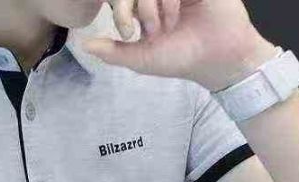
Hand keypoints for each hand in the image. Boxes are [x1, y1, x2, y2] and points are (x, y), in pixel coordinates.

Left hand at [81, 0, 278, 90]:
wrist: (214, 58)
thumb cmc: (180, 59)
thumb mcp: (141, 59)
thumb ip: (112, 52)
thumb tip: (83, 45)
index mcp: (146, 8)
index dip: (120, 11)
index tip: (128, 34)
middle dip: (139, 9)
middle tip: (151, 31)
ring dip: (154, 6)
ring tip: (168, 26)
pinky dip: (170, 0)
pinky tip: (178, 15)